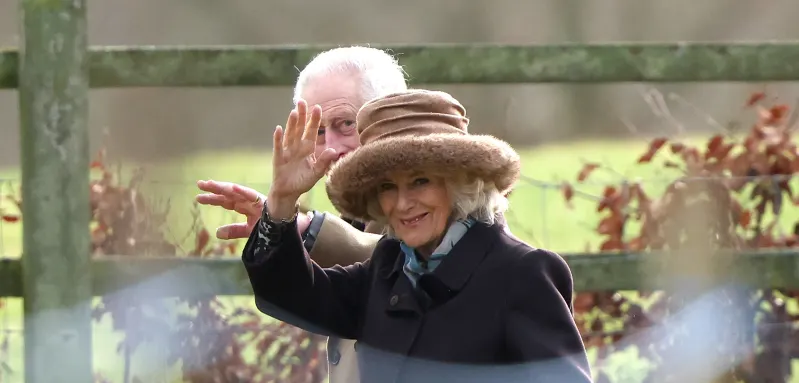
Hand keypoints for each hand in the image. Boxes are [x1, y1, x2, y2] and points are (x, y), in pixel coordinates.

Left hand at [196, 180, 311, 238]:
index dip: (213, 199)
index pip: (226, 201)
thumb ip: (234, 230)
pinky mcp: (265, 202)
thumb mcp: (248, 230)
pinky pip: (252, 196)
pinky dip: (243, 191)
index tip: (198, 197)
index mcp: (245, 206)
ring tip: (211, 184)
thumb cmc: (271, 228)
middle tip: (199, 184)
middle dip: (214, 189)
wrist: (288, 231)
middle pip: (228, 194)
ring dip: (224, 187)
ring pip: (237, 192)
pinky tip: (232, 188)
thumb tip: (216, 232)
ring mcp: (256, 200)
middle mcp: (249, 201)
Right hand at [268, 100, 336, 217]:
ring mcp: (287, 151)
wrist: (289, 193)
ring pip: (290, 134)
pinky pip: (278, 147)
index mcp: (308, 148)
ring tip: (294, 112)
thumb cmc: (303, 181)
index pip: (312, 131)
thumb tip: (334, 151)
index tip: (318, 107)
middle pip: (300, 128)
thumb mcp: (316, 173)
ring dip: (291, 124)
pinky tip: (278, 129)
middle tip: (302, 102)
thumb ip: (324, 162)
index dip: (314, 120)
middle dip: (302, 115)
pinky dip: (278, 138)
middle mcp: (297, 147)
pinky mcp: (278, 158)